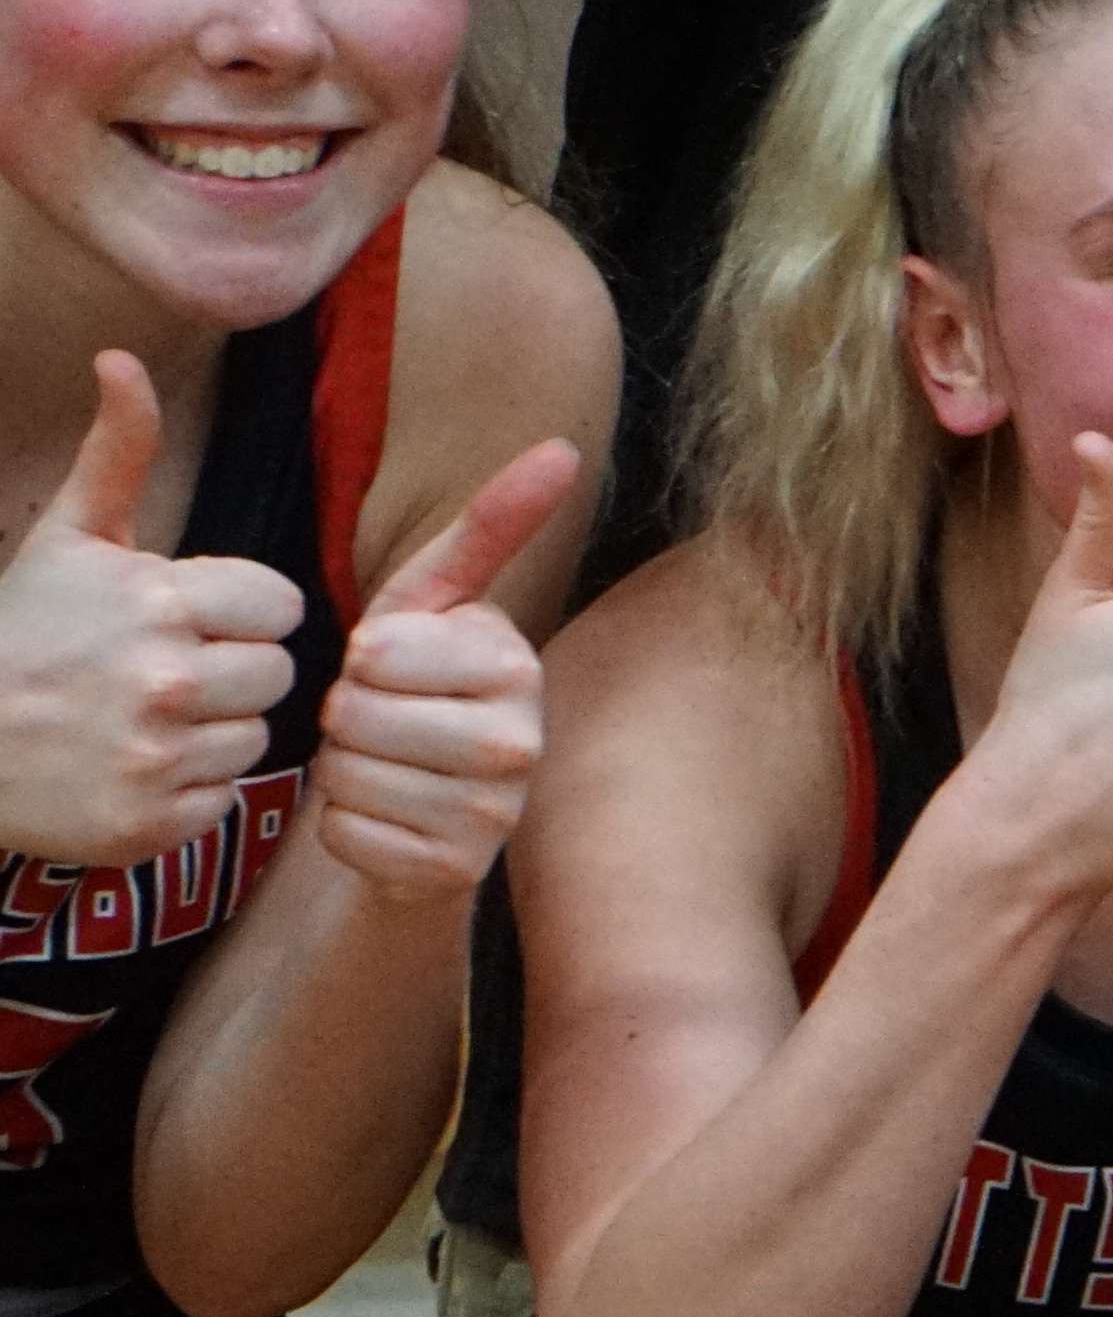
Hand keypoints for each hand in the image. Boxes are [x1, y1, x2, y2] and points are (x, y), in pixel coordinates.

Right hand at [0, 352, 302, 867]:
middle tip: (164, 674)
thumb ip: (120, 452)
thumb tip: (122, 357)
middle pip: (277, 674)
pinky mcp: (151, 824)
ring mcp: (158, 757)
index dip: (240, 614)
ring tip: (143, 721)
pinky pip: (222, 801)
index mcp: (161, 603)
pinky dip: (185, 792)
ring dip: (211, 732)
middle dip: (232, 671)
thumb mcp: (67, 537)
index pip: (282, 607)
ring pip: (254, 739)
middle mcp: (167, 680)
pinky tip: (131, 769)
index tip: (187, 620)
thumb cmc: (20, 631)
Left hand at [301, 441, 580, 898]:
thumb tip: (563, 445)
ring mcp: (494, 815)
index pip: (376, 653)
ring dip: (344, 773)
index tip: (398, 669)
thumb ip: (491, 526)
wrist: (447, 802)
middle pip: (355, 718)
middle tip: (386, 721)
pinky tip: (389, 816)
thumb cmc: (428, 683)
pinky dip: (347, 827)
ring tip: (389, 767)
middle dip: (347, 718)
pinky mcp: (454, 871)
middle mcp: (521, 742)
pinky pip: (346, 836)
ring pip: (345, 779)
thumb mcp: (443, 602)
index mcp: (518, 665)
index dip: (362, 660)